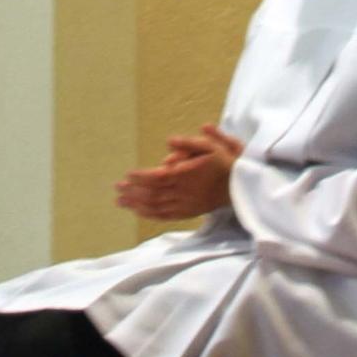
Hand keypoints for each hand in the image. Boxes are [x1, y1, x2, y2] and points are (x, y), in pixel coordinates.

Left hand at [114, 125, 243, 220]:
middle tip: (116, 188)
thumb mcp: (212, 145)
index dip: (141, 178)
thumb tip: (169, 141)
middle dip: (133, 191)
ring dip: (137, 204)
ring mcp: (185, 204)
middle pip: (153, 193)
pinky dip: (149, 214)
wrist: (239, 186)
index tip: (127, 175)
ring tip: (120, 201)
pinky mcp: (187, 212)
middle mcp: (183, 192)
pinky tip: (138, 212)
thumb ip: (190, 143)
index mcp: (187, 174)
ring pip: (156, 206)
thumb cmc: (224, 162)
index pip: (158, 177)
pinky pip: (164, 216)